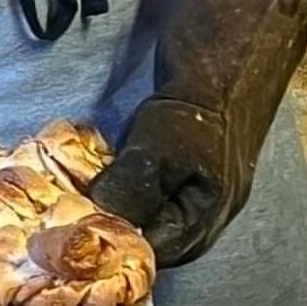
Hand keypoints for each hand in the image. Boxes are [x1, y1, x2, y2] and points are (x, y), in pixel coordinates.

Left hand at [89, 0, 306, 268]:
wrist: (227, 55)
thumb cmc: (198, 107)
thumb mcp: (158, 151)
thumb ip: (131, 191)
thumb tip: (100, 219)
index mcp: (207, 217)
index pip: (156, 251)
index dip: (119, 241)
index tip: (81, 226)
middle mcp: (210, 209)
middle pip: (158, 232)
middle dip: (120, 220)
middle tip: (79, 205)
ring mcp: (207, 184)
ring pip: (158, 206)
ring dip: (125, 197)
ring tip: (90, 183)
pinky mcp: (198, 159)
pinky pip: (161, 182)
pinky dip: (135, 176)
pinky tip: (112, 161)